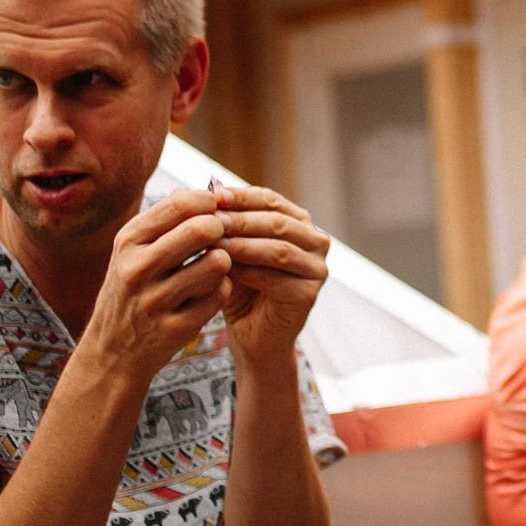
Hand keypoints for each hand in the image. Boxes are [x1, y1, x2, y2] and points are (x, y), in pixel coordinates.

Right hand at [82, 190, 233, 381]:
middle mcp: (137, 269)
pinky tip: (208, 292)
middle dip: (221, 228)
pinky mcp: (174, 328)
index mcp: (128, 242)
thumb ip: (167, 219)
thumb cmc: (132, 289)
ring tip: (215, 265)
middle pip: (201, 230)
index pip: (181, 204)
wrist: (113, 351)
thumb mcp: (134, 250)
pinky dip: (221, 290)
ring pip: (216, 264)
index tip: (216, 211)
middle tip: (223, 235)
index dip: (209, 203)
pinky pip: (218, 295)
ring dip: (224, 261)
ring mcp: (155, 301)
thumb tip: (208, 190)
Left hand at [209, 182, 330, 363]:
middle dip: (241, 220)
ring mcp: (317, 269)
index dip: (241, 196)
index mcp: (299, 223)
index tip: (212, 196)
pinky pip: (277, 278)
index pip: (270, 199)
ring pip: (278, 249)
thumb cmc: (240, 287)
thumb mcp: (232, 247)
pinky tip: (225, 270)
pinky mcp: (310, 295)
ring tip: (214, 244)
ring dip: (244, 244)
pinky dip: (249, 272)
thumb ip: (228, 221)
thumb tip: (208, 188)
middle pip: (277, 222)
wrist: (252, 336)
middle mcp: (315, 242)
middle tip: (211, 220)